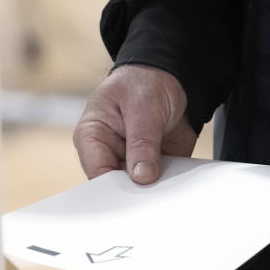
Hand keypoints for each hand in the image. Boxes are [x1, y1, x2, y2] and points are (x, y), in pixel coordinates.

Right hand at [73, 64, 197, 184]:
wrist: (171, 78)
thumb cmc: (144, 83)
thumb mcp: (143, 106)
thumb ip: (142, 142)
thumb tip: (142, 177)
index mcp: (92, 136)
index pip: (96, 171)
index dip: (112, 187)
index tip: (134, 191)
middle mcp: (108, 154)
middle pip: (115, 186)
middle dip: (135, 191)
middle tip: (153, 189)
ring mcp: (130, 163)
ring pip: (138, 190)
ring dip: (154, 189)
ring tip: (167, 183)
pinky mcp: (151, 168)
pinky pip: (159, 185)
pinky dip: (169, 185)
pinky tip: (177, 182)